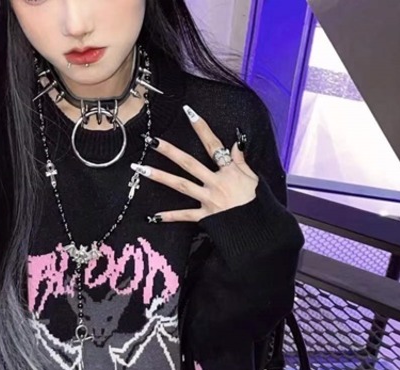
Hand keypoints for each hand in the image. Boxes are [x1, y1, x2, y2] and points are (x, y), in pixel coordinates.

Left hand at [132, 105, 258, 221]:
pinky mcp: (205, 216)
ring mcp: (208, 199)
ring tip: (141, 169)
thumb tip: (237, 143)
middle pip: (189, 163)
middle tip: (151, 141)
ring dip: (160, 176)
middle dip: (170, 151)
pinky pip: (184, 216)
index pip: (213, 144)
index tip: (188, 112)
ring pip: (181, 185)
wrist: (257, 227)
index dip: (202, 128)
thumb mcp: (253, 177)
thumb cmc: (257, 202)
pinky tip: (152, 217)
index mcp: (229, 171)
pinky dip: (169, 217)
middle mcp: (215, 182)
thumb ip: (241, 161)